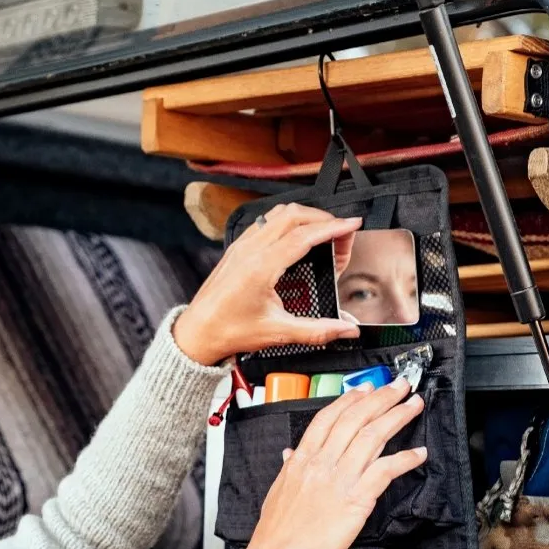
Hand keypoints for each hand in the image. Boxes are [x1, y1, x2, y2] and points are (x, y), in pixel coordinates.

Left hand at [173, 203, 362, 365]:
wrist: (196, 334)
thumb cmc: (227, 331)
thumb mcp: (277, 333)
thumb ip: (317, 331)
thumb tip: (346, 330)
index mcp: (260, 267)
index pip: (304, 235)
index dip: (333, 227)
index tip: (352, 224)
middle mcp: (249, 250)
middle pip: (293, 215)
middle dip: (322, 218)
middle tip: (341, 231)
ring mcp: (240, 247)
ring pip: (277, 215)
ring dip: (304, 216)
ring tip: (322, 229)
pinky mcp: (235, 250)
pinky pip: (265, 223)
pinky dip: (286, 222)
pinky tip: (295, 235)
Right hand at [245, 378, 427, 548]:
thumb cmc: (276, 533)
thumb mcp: (276, 492)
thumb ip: (288, 469)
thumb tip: (290, 454)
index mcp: (301, 460)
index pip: (327, 419)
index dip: (350, 400)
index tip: (365, 390)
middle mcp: (321, 464)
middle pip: (355, 420)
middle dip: (380, 398)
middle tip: (399, 386)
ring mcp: (339, 479)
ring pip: (372, 437)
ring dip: (397, 417)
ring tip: (413, 406)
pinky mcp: (356, 499)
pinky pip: (385, 471)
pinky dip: (405, 459)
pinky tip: (418, 453)